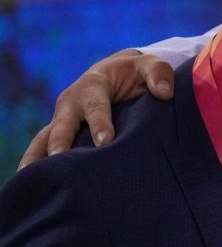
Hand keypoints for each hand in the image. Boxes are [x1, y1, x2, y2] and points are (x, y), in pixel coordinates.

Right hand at [19, 50, 172, 166]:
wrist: (117, 75)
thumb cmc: (135, 72)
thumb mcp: (149, 65)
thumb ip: (159, 73)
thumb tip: (165, 93)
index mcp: (92, 85)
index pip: (96, 106)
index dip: (100, 123)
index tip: (105, 142)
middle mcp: (71, 104)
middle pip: (62, 124)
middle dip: (60, 141)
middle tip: (59, 159)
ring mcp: (62, 120)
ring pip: (44, 139)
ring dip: (37, 156)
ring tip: (31, 176)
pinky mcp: (60, 134)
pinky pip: (43, 149)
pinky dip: (37, 163)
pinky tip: (34, 181)